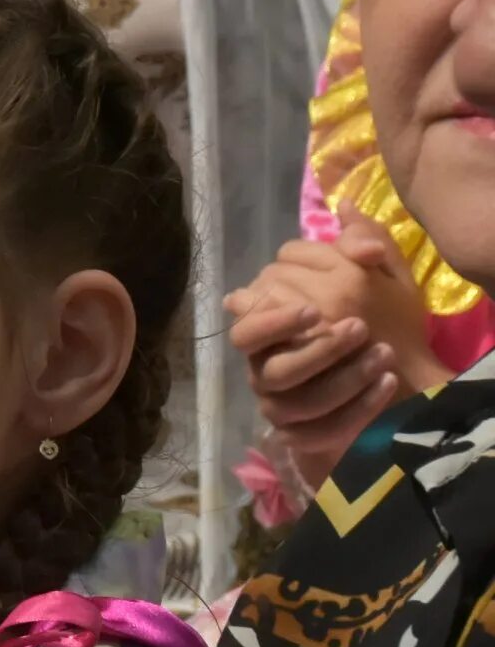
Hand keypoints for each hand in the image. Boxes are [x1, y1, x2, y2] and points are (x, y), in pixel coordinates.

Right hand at [227, 216, 448, 487]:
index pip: (245, 323)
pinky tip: (385, 385)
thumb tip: (342, 211)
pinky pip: (319, 429)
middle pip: (267, 364)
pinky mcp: (304, 434)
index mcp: (271, 327)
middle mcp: (267, 367)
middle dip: (311, 348)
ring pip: (296, 398)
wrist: (400, 378)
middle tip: (355, 329)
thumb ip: (360, 241)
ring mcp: (282, 403)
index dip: (272, 317)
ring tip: (382, 358)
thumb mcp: (377, 274)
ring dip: (340, 376)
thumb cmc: (379, 321)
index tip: (312, 310)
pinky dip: (355, 408)